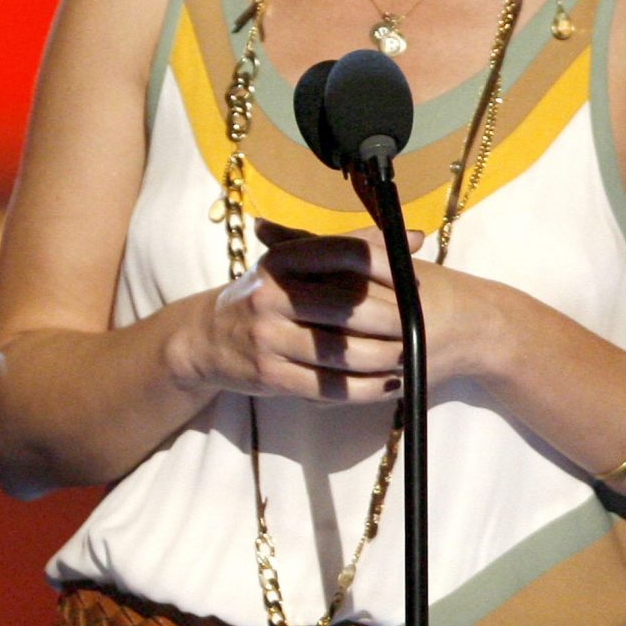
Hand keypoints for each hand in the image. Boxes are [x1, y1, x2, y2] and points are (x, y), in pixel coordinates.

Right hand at [181, 224, 404, 401]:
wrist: (207, 339)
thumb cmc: (267, 296)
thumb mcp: (295, 263)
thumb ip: (351, 248)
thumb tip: (415, 237)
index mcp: (281, 259)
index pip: (343, 252)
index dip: (385, 266)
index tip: (413, 280)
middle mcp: (269, 294)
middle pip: (347, 307)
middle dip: (391, 321)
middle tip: (418, 328)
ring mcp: (267, 336)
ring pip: (342, 353)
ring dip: (384, 359)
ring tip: (409, 358)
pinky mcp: (269, 375)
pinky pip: (330, 386)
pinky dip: (365, 388)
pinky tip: (387, 384)